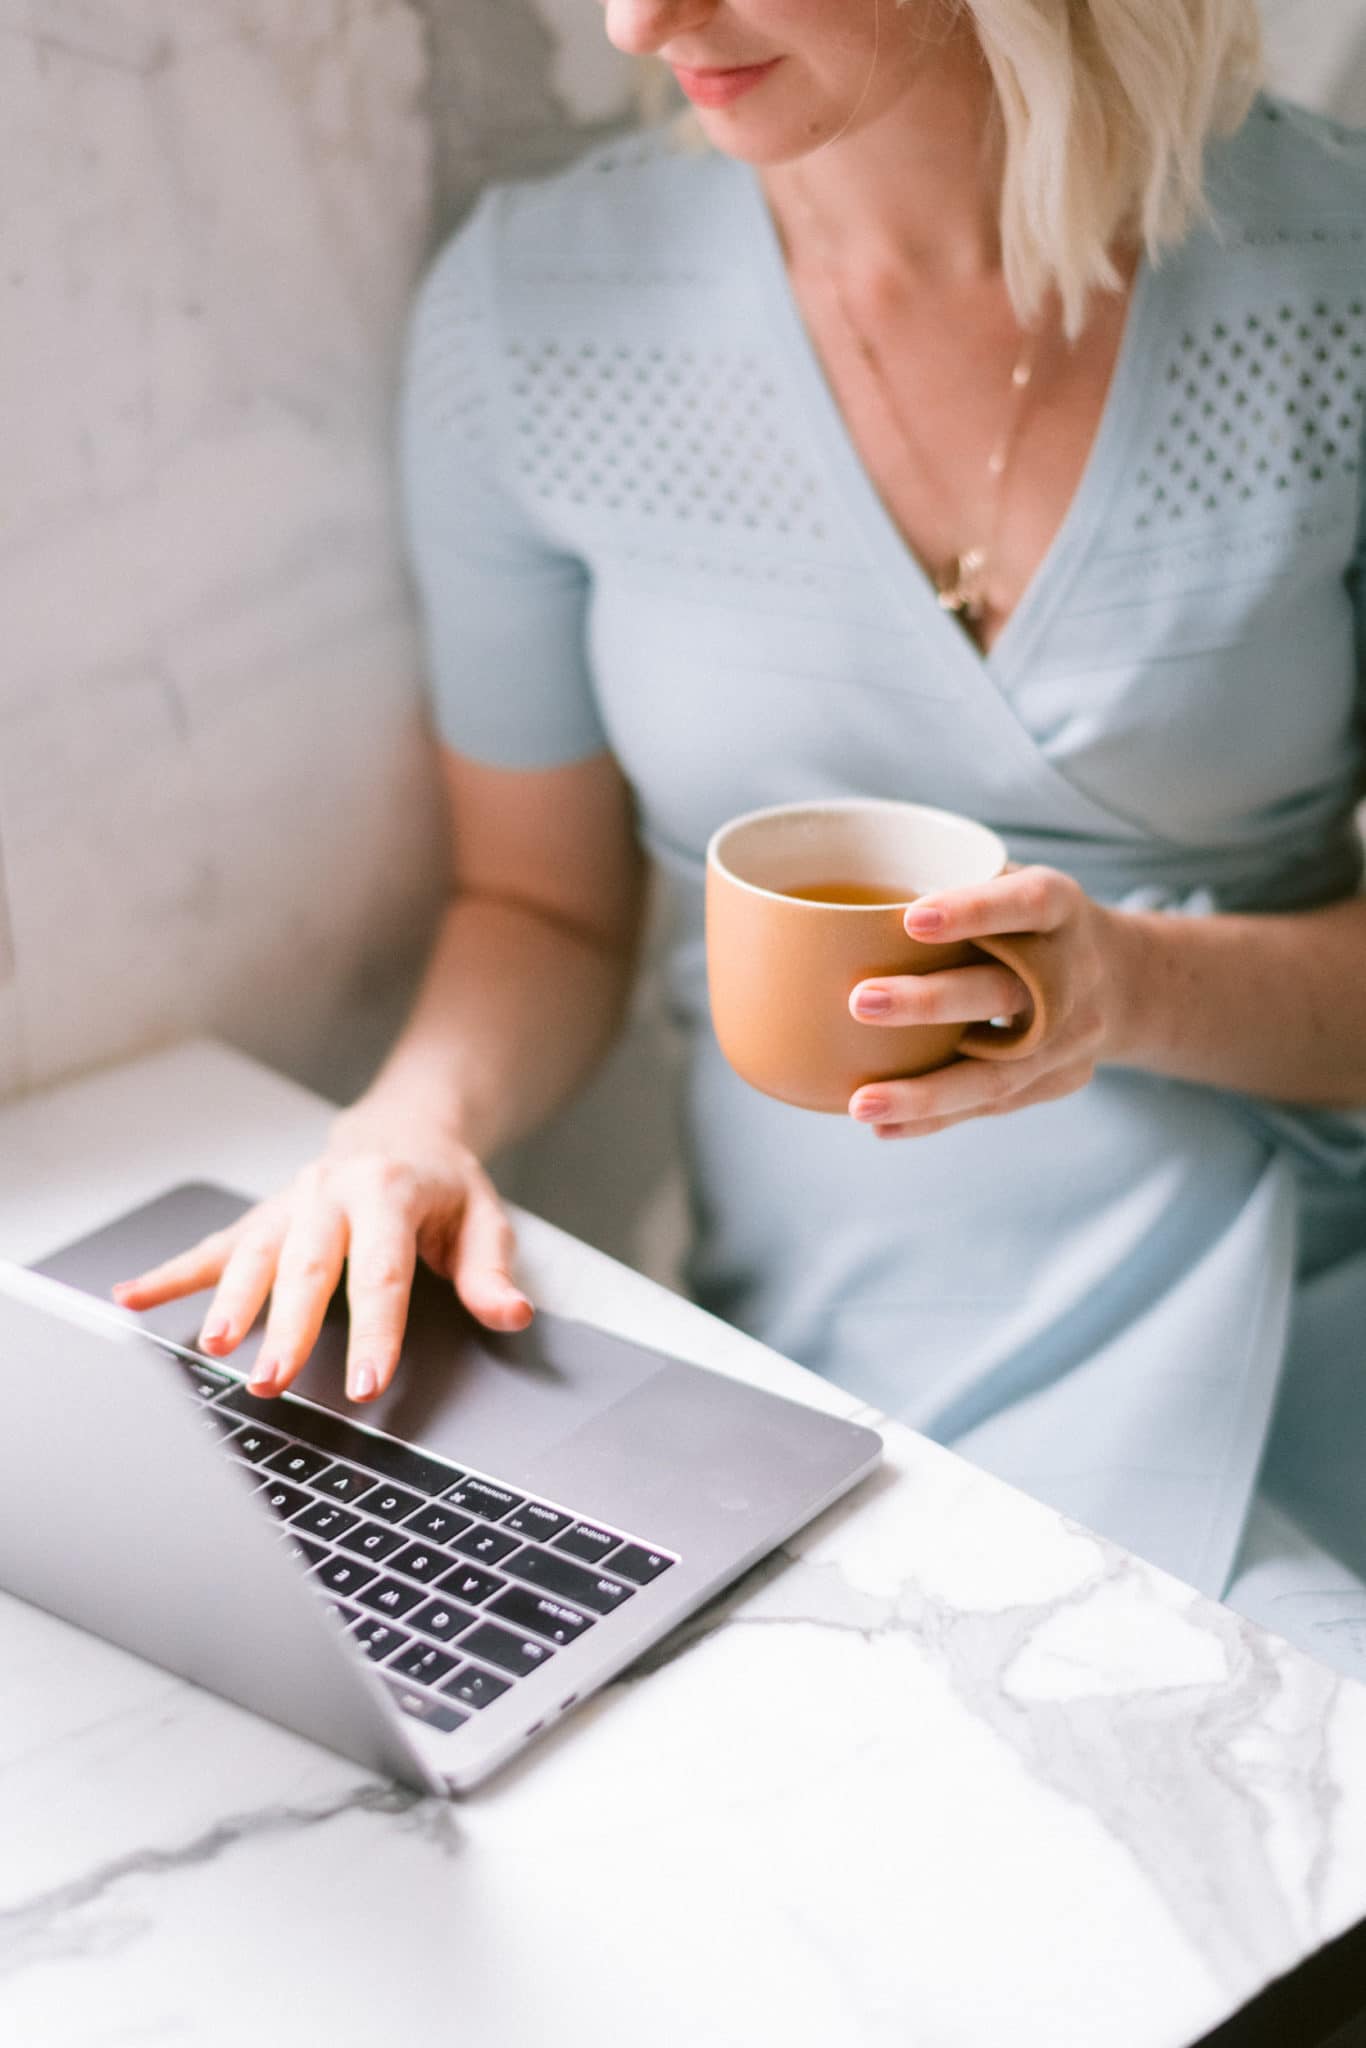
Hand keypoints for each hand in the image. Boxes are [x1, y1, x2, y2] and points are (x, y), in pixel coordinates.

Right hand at [110, 1107, 532, 1401]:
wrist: (402, 1128)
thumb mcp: (484, 1220)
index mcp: (390, 1191)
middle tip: (272, 1381)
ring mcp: (290, 1201)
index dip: (375, 1330)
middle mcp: (331, 1192)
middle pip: (307, 1265)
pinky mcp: (263, 1215)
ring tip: (215, 1349)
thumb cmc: (443, 1185)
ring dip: (231, 1302)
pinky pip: (214, 1246)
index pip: (382, 1271)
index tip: (367, 1383)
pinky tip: (131, 1297)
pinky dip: (170, 1273)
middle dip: (288, 1326)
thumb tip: (512, 1315)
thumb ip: (491, 1272)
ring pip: (254, 1253)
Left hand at [845, 865, 1126, 1138]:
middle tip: (861, 1002)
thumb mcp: (1015, 881)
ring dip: (925, 1092)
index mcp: (1062, 909)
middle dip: (931, 1003)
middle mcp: (1075, 973)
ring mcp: (1071, 1037)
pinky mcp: (1059, 1081)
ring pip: (998, 1072)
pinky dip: (934, 1119)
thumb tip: (844, 898)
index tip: (912, 918)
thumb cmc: (1034, 922)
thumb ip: (956, 880)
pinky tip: (882, 1125)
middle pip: (1004, 992)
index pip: (1026, 903)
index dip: (975, 910)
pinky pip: (991, 1105)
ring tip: (861, 1102)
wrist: (1126, 981)